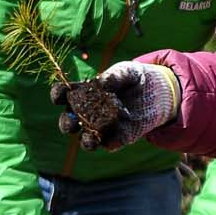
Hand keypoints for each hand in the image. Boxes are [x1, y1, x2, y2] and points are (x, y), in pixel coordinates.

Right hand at [50, 60, 179, 150]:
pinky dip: (111, 141)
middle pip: (68, 122)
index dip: (58, 94)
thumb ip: (115, 74)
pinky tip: (115, 135)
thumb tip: (102, 83)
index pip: (62, 95)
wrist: (157, 92)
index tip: (62, 93)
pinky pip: (110, 144)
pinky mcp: (118, 138)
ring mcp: (101, 128)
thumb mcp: (127, 71)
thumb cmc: (134, 78)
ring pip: (85, 139)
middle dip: (67, 123)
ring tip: (90, 138)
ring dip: (86, 140)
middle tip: (72, 121)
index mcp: (81, 93)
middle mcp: (86, 113)